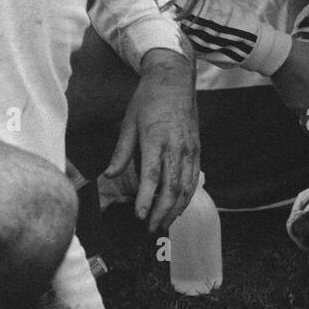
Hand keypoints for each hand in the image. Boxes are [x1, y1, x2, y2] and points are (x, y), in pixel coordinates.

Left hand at [106, 48, 199, 234]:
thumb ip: (122, 151)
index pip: (153, 176)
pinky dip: (187, 196)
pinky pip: (194, 178)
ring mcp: (190, 148)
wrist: (174, 79)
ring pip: (186, 186)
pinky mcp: (197, 149)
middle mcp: (177, 146)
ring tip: (164, 225)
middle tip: (150, 230)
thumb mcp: (128, 122)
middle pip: (173, 187)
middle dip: (162, 212)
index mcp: (157, 139)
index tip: (139, 216)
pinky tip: (178, 207)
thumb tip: (111, 175)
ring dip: (176, 209)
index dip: (147, 198)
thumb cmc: (148, 99)